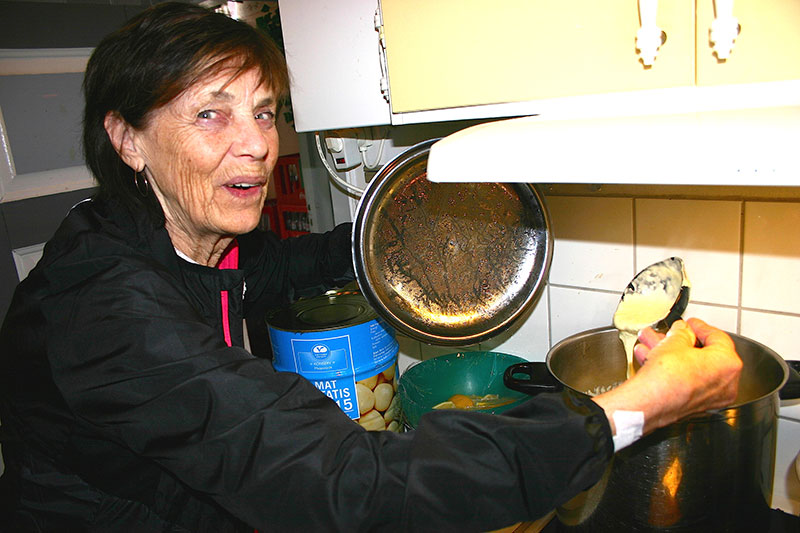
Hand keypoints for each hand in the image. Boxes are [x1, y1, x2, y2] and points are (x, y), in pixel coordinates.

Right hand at [593, 318, 741, 436]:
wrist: (648, 403)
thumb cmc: (666, 377)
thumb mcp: (674, 341)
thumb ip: (682, 332)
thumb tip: (682, 331)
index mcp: (728, 364)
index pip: (718, 338)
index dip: (700, 327)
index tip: (690, 324)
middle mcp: (725, 384)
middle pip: (703, 355)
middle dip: (680, 341)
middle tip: (671, 333)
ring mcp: (709, 398)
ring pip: (691, 368)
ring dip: (671, 353)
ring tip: (652, 343)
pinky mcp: (693, 406)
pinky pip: (686, 381)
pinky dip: (671, 369)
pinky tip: (651, 358)